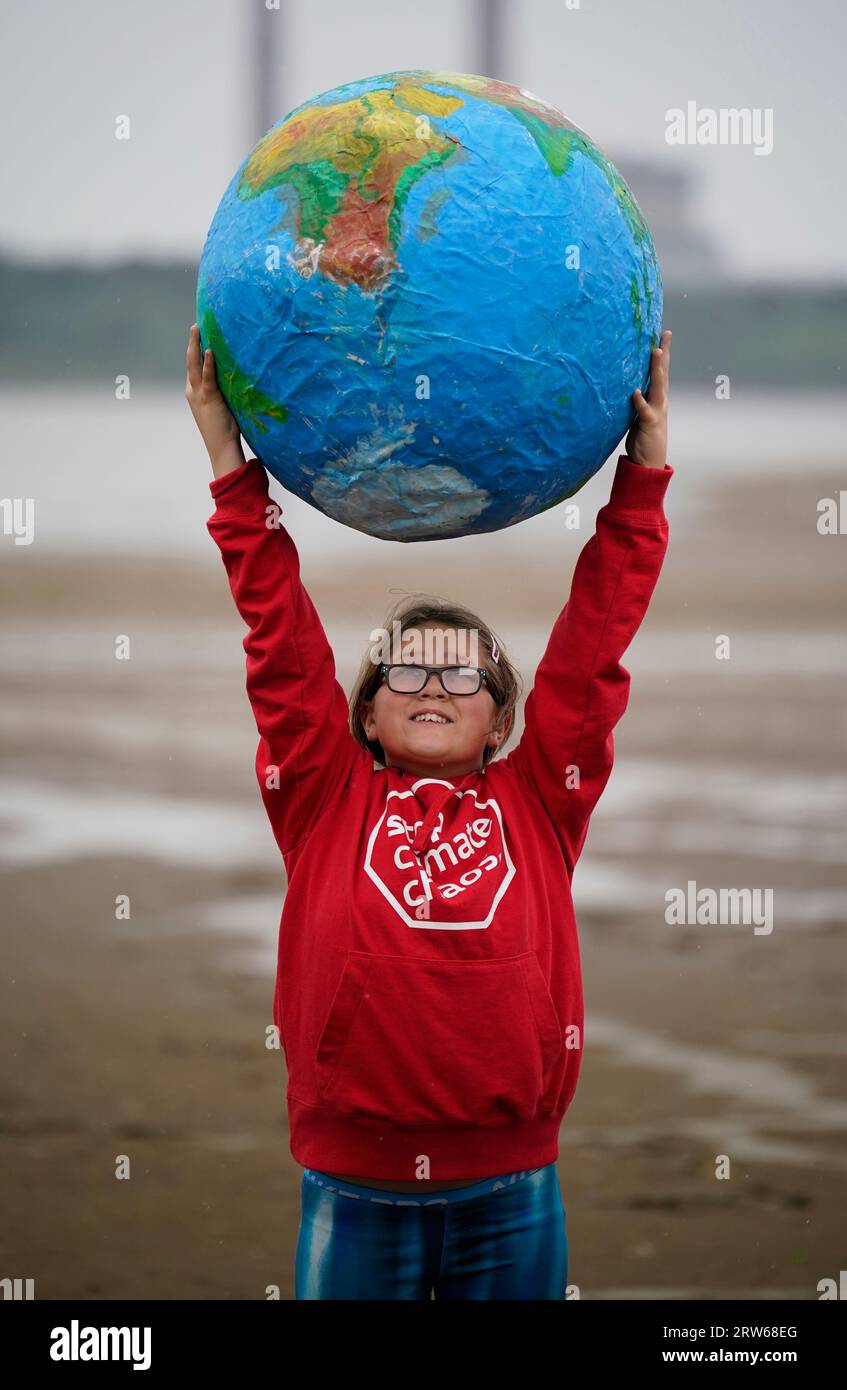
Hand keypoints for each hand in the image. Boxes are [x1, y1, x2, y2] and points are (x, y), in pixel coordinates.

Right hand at [185, 323, 245, 477]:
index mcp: (194, 393)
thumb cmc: (225, 429)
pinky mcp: (209, 398)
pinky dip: (208, 363)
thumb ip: (223, 392)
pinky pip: (207, 377)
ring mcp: (199, 394)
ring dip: (195, 345)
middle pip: (190, 361)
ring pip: (194, 364)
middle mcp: (193, 391)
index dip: (195, 351)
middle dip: (192, 342)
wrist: (221, 446)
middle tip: (195, 325)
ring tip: (197, 328)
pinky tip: (210, 350)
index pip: (193, 368)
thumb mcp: (221, 406)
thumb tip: (235, 379)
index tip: (199, 335)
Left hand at [625, 329, 671, 468]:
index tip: (664, 333)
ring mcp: (656, 411)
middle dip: (664, 354)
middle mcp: (660, 400)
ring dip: (657, 370)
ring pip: (658, 387)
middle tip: (664, 336)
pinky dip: (640, 401)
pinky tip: (635, 392)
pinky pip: (644, 410)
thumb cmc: (643, 434)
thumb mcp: (640, 412)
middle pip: (662, 373)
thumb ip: (638, 397)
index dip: (663, 351)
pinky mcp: (649, 423)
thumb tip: (629, 382)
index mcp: (657, 396)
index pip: (661, 370)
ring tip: (656, 353)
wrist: (650, 459)